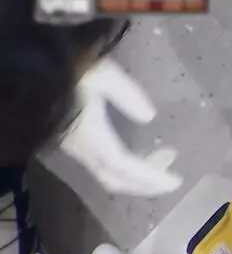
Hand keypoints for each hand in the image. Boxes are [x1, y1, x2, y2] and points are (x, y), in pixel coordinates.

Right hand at [60, 58, 182, 196]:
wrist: (35, 69)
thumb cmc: (71, 69)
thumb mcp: (102, 75)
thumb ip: (127, 95)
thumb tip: (150, 116)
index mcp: (91, 137)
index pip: (124, 168)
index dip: (150, 178)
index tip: (175, 181)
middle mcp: (83, 150)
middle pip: (117, 180)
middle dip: (147, 183)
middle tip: (173, 174)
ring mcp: (78, 148)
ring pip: (110, 174)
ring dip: (139, 173)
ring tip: (165, 156)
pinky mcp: (76, 142)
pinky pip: (104, 164)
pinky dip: (127, 165)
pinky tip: (141, 151)